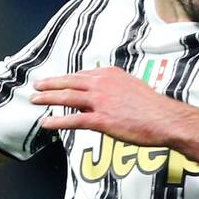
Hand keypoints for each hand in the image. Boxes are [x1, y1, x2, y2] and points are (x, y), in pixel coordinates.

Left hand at [32, 67, 180, 145]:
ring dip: (47, 98)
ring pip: (67, 98)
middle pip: (69, 82)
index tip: (56, 81)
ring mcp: (100, 102)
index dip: (66, 79)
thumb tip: (109, 94)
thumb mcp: (133, 88)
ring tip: (34, 100)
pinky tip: (46, 123)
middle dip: (50, 84)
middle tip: (37, 86)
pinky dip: (57, 121)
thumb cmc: (153, 107)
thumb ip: (117, 88)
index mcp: (110, 74)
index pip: (81, 75)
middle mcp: (102, 84)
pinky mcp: (101, 120)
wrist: (164, 119)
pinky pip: (73, 120)